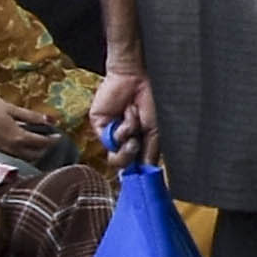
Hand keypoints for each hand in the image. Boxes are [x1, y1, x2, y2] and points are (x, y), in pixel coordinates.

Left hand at [89, 48, 153, 163]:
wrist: (136, 78)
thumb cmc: (150, 99)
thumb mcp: (156, 131)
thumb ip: (150, 153)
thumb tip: (147, 172)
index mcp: (140, 141)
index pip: (137, 165)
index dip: (139, 172)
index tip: (144, 177)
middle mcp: (125, 139)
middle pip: (125, 164)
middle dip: (131, 154)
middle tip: (137, 141)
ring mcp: (112, 133)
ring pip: (116, 155)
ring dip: (128, 138)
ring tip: (134, 120)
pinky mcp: (100, 125)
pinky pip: (108, 140)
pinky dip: (121, 129)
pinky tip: (126, 114)